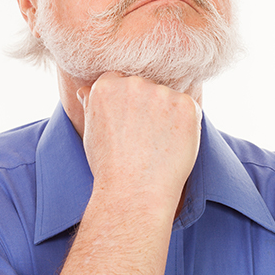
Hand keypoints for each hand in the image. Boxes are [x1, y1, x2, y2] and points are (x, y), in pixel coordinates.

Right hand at [77, 72, 201, 211]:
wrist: (134, 192)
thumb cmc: (110, 167)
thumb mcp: (91, 132)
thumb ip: (92, 105)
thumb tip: (86, 90)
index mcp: (106, 85)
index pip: (120, 81)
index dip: (127, 104)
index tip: (128, 125)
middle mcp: (133, 83)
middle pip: (146, 86)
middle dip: (148, 107)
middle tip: (144, 139)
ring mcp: (161, 93)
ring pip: (168, 97)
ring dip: (168, 114)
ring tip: (157, 145)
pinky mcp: (185, 104)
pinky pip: (188, 108)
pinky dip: (186, 124)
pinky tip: (173, 144)